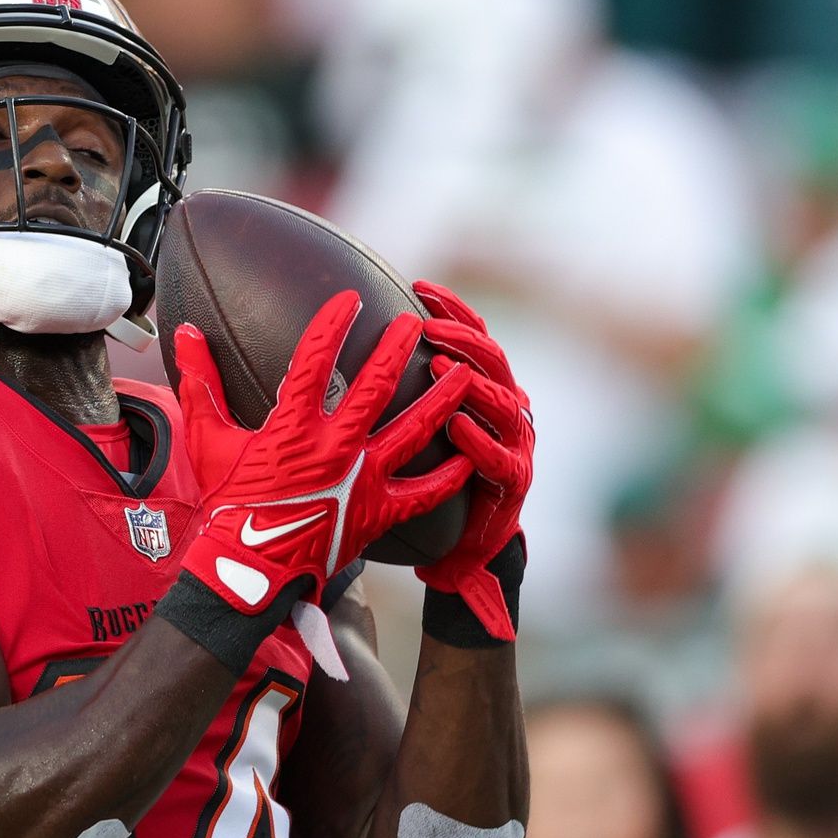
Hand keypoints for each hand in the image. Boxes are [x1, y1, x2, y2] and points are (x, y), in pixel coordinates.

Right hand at [172, 291, 471, 615]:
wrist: (246, 570)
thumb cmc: (226, 505)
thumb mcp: (208, 441)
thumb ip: (201, 383)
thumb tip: (186, 333)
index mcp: (293, 427)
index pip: (315, 361)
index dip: (332, 325)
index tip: (349, 300)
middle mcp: (334, 448)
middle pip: (376, 387)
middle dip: (397, 349)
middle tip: (414, 324)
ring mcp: (361, 480)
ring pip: (412, 431)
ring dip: (439, 401)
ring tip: (463, 375)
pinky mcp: (377, 513)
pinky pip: (423, 494)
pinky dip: (448, 477)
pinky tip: (468, 456)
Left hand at [410, 281, 532, 639]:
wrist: (463, 551)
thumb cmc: (433, 485)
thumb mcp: (410, 435)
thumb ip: (386, 396)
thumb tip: (325, 361)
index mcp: (477, 393)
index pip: (469, 337)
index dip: (450, 310)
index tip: (419, 286)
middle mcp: (502, 411)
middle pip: (490, 359)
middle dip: (462, 336)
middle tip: (427, 324)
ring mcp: (512, 446)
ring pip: (505, 404)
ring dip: (473, 382)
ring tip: (439, 367)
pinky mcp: (511, 487)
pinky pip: (500, 463)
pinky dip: (480, 444)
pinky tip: (458, 429)